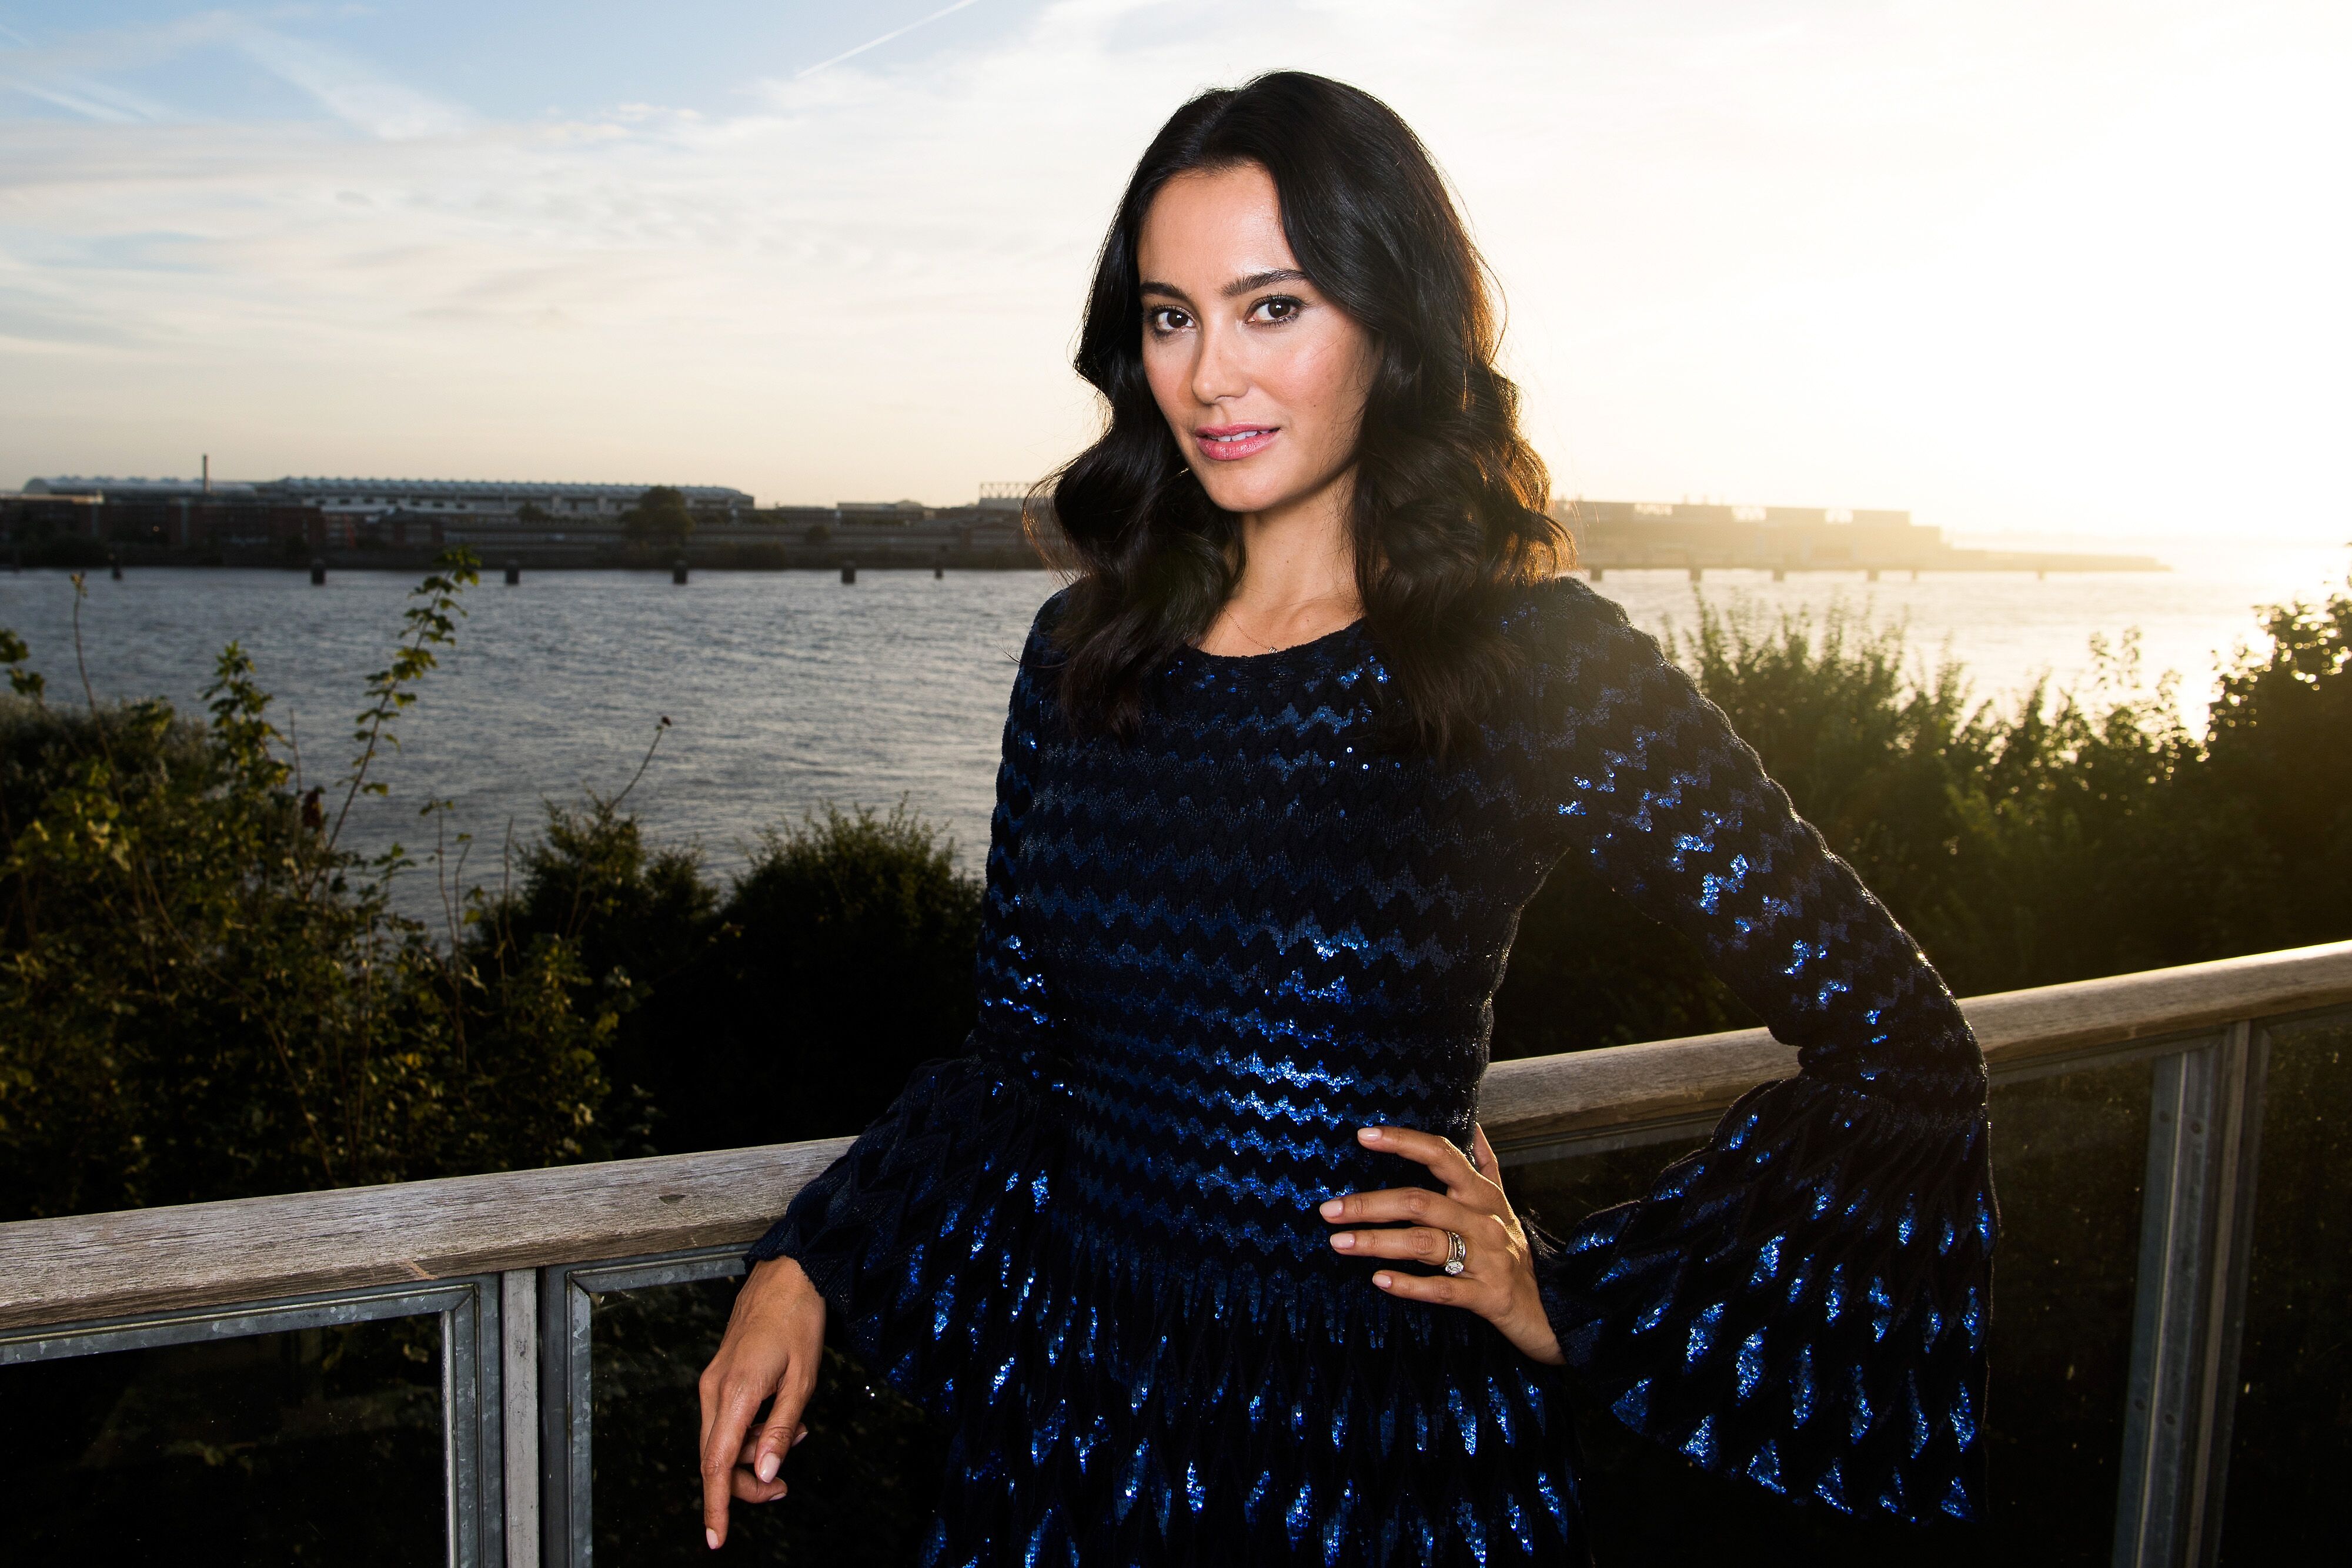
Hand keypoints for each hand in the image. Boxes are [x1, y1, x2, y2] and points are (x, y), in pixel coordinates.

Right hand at [697, 1255, 825, 1548]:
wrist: (787, 1275)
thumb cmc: (799, 1321)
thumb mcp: (803, 1380)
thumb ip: (782, 1430)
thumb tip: (767, 1473)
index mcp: (736, 1392)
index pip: (717, 1463)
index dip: (716, 1505)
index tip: (717, 1538)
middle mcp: (714, 1390)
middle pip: (716, 1459)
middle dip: (745, 1484)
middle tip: (782, 1488)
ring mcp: (712, 1382)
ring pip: (720, 1441)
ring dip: (752, 1454)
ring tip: (795, 1437)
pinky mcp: (718, 1376)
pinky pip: (725, 1420)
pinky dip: (749, 1432)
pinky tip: (779, 1420)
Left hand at [1318, 1122, 1564, 1366]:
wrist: (1550, 1309)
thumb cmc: (1514, 1251)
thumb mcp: (1503, 1204)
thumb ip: (1486, 1163)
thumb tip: (1475, 1123)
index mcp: (1483, 1194)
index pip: (1442, 1155)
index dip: (1403, 1142)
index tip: (1362, 1135)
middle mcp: (1484, 1220)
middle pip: (1421, 1201)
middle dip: (1370, 1204)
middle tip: (1328, 1209)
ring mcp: (1487, 1258)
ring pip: (1426, 1243)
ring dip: (1378, 1241)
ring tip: (1339, 1243)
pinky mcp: (1488, 1295)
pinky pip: (1444, 1288)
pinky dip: (1410, 1284)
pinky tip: (1380, 1280)